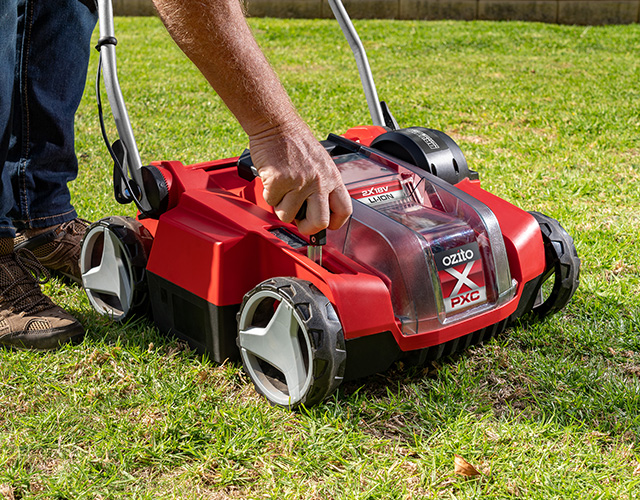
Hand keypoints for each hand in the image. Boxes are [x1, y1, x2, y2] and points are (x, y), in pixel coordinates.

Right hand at [249, 119, 351, 234]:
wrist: (277, 124)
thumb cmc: (295, 141)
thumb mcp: (320, 163)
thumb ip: (322, 185)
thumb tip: (316, 210)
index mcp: (332, 177)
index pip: (344, 210)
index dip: (334, 224)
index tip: (325, 226)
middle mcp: (319, 181)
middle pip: (319, 222)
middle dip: (306, 228)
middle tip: (298, 221)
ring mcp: (299, 182)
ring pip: (288, 215)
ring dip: (281, 206)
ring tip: (281, 189)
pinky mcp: (280, 181)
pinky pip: (271, 201)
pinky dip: (268, 193)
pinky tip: (272, 178)